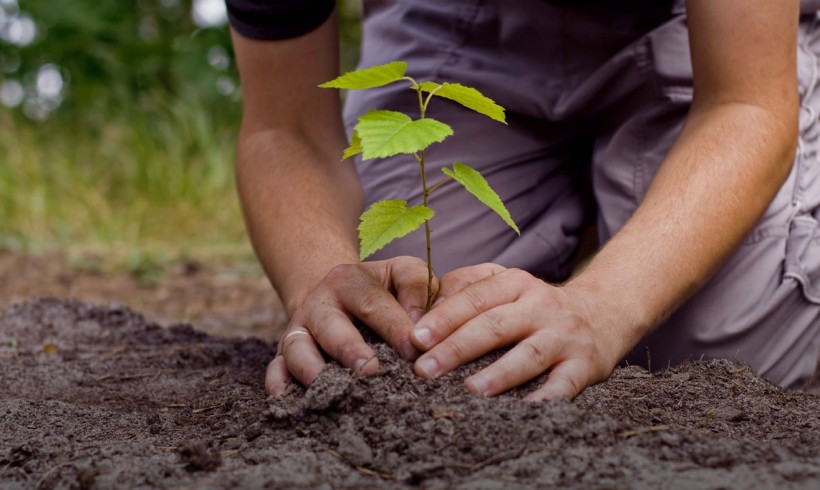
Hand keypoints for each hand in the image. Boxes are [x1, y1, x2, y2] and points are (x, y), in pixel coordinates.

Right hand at [265, 256, 436, 396]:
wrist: (335, 293)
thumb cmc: (381, 289)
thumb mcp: (401, 273)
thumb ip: (417, 289)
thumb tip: (421, 328)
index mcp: (349, 280)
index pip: (373, 302)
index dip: (394, 326)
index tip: (414, 351)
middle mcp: (319, 303)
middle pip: (331, 326)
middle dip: (350, 350)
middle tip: (371, 371)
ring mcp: (299, 329)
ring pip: (297, 348)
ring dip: (313, 370)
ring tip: (334, 390)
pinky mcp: (284, 353)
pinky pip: (275, 368)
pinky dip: (277, 383)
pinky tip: (286, 399)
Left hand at [409, 264, 625, 400]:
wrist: (603, 313)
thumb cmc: (536, 306)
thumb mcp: (507, 284)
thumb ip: (467, 289)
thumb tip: (423, 308)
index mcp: (516, 283)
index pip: (475, 298)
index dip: (443, 318)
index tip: (415, 338)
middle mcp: (541, 306)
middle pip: (495, 325)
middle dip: (457, 348)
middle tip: (425, 370)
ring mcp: (564, 336)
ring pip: (529, 355)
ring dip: (498, 374)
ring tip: (469, 390)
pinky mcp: (585, 365)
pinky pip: (564, 385)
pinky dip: (545, 399)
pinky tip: (523, 412)